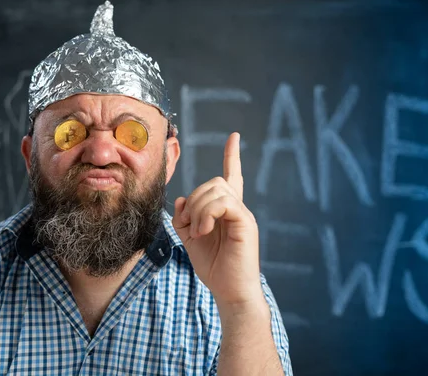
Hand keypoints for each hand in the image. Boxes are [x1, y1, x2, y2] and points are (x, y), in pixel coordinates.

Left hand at [172, 132, 263, 308]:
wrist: (230, 291)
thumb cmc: (214, 267)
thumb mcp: (190, 239)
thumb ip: (184, 218)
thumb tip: (181, 199)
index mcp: (226, 210)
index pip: (231, 176)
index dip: (232, 156)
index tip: (234, 136)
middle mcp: (237, 208)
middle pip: (214, 182)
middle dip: (195, 200)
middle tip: (190, 227)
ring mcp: (242, 214)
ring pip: (216, 189)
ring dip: (198, 210)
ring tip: (198, 232)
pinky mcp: (245, 222)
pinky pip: (224, 203)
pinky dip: (207, 215)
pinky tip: (204, 232)